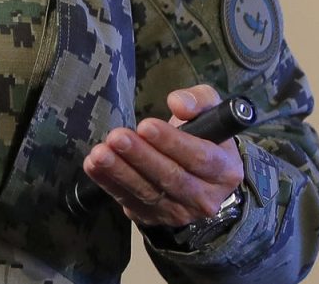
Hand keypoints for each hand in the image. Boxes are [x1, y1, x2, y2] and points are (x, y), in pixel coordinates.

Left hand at [81, 85, 244, 227]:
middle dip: (141, 157)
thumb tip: (178, 104)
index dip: (172, 142)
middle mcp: (205, 197)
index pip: (200, 158)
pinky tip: (93, 166)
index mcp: (225, 170)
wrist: (200, 176)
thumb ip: (198, 101)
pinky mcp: (154, 217)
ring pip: (148, 192)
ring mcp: (179, 212)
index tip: (146, 125)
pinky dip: (109, 184)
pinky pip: (129, 201)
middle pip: (171, 178)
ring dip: (120, 171)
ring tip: (100, 152)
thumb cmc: (203, 137)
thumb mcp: (210, 112)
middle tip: (117, 137)